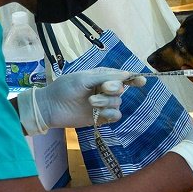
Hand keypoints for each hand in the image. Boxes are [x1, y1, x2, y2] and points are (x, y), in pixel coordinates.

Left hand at [17, 68, 146, 134]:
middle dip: (113, 89)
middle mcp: (104, 89)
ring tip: (91, 102)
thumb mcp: (84, 78)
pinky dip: (110, 114)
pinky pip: (115, 116)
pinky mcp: (100, 117)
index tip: (141, 81)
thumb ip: (106, 76)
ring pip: (117, 103)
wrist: (50, 107)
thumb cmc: (65, 88)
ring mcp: (102, 104)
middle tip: (102, 88)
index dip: (133, 78)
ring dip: (106, 102)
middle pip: (120, 89)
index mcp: (101, 76)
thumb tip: (126, 74)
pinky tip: (99, 113)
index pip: (121, 77)